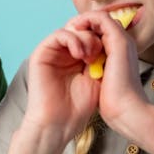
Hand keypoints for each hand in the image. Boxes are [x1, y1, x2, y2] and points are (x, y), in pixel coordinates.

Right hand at [24, 20, 102, 144]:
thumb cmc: (78, 107)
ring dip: (85, 38)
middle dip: (94, 34)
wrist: (59, 124)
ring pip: (71, 29)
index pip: (91, 35)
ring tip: (90, 56)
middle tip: (101, 51)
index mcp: (78, 58)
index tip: (111, 46)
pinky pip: (58, 35)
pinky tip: (80, 54)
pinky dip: (72, 39)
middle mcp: (65, 53)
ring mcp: (53, 53)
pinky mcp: (42, 54)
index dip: (102, 34)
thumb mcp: (98, 76)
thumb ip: (102, 55)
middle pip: (81, 29)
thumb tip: (110, 34)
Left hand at [66, 11, 148, 138]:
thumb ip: (95, 69)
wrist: (125, 109)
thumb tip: (83, 69)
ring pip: (101, 17)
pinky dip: (86, 20)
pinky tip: (74, 29)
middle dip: (83, 24)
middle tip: (68, 31)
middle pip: (102, 22)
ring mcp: (122, 41)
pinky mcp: (119, 41)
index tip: (70, 41)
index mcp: (119, 54)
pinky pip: (101, 18)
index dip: (85, 33)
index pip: (102, 33)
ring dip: (83, 20)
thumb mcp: (100, 80)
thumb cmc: (114, 101)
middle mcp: (123, 44)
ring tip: (69, 29)